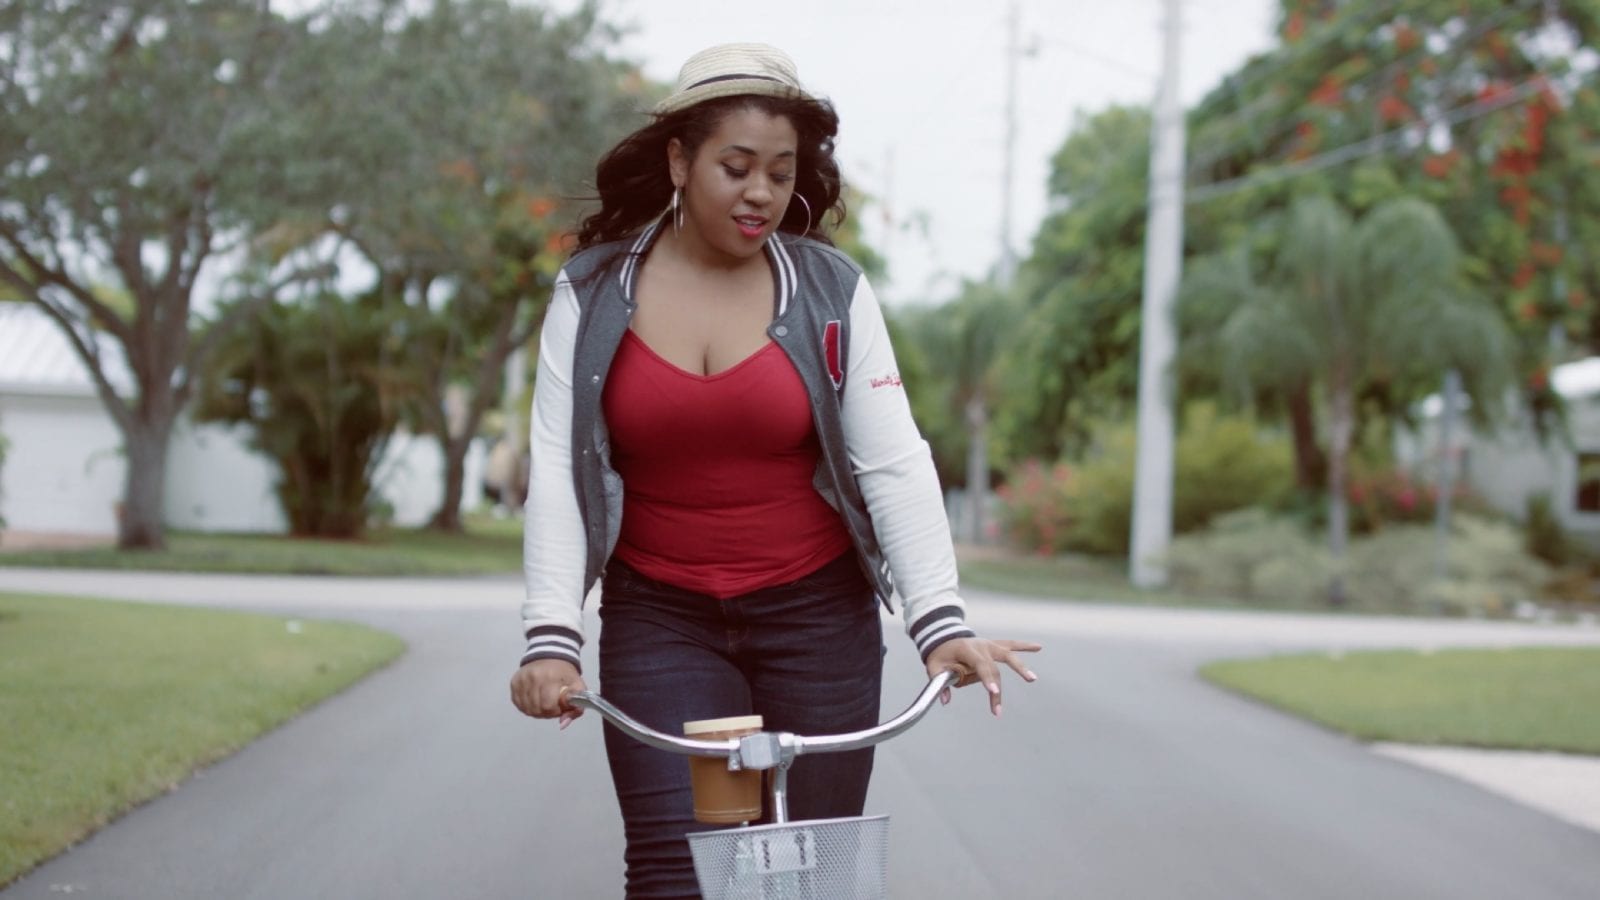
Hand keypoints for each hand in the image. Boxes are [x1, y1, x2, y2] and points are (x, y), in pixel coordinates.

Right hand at [510, 658, 586, 728]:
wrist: (550, 655)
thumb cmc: (565, 674)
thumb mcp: (578, 687)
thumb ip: (576, 708)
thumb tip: (563, 725)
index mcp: (550, 677)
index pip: (548, 706)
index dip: (555, 711)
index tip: (559, 706)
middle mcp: (533, 677)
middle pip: (536, 710)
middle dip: (546, 712)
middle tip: (552, 704)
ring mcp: (521, 680)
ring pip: (527, 709)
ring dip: (537, 710)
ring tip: (544, 701)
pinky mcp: (514, 682)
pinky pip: (519, 704)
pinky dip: (528, 706)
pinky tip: (535, 699)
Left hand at [924, 637, 1040, 717]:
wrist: (944, 638)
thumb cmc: (940, 655)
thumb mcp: (934, 667)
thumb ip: (939, 682)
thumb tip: (945, 700)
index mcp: (966, 649)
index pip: (979, 664)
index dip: (986, 678)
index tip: (993, 691)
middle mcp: (981, 645)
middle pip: (995, 666)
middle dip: (998, 686)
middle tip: (1000, 705)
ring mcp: (989, 644)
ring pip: (1008, 654)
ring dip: (1020, 667)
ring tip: (1032, 679)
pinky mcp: (995, 645)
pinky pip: (1011, 645)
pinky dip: (1025, 645)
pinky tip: (1039, 647)